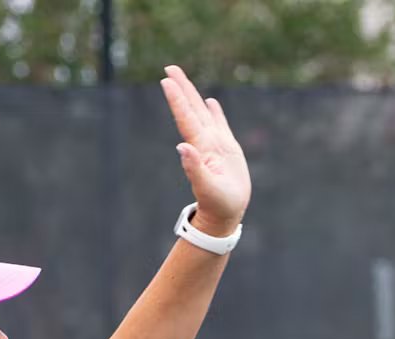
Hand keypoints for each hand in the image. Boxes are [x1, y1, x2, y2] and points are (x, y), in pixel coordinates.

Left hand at [161, 65, 250, 234]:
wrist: (225, 214)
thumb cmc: (217, 204)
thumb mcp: (207, 188)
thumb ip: (194, 168)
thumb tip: (182, 147)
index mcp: (200, 148)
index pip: (186, 118)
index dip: (177, 100)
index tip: (167, 81)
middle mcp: (204, 142)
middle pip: (191, 109)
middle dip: (181, 88)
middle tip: (170, 68)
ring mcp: (215, 144)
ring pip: (203, 113)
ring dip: (193, 95)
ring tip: (183, 78)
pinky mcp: (227, 149)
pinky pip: (220, 125)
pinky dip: (215, 112)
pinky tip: (210, 102)